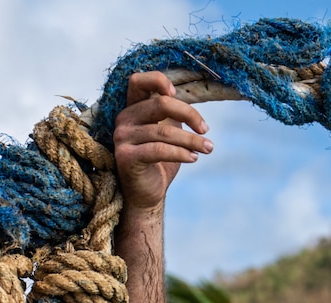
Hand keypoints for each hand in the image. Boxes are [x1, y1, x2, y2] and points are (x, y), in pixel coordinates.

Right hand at [113, 71, 213, 213]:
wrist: (147, 194)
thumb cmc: (160, 162)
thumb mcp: (168, 133)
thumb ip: (173, 115)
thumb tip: (193, 105)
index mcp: (133, 108)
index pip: (138, 81)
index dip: (158, 81)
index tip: (178, 95)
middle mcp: (124, 119)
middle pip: (160, 103)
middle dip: (189, 114)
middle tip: (205, 129)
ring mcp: (122, 138)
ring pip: (164, 131)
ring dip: (191, 140)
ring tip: (208, 148)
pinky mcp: (126, 157)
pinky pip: (159, 150)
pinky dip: (181, 153)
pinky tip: (194, 159)